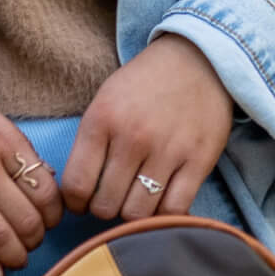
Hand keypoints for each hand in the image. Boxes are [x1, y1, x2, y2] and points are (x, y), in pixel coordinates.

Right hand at [0, 52, 65, 275]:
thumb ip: (11, 142)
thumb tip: (42, 175)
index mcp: (0, 137)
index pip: (43, 186)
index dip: (53, 211)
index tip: (51, 219)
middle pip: (25, 216)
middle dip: (37, 237)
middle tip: (35, 242)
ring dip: (14, 254)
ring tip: (18, 259)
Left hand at [63, 33, 234, 222]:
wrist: (199, 59)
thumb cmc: (144, 84)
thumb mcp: (105, 101)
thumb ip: (89, 143)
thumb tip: (77, 194)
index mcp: (102, 120)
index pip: (76, 185)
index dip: (75, 203)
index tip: (82, 202)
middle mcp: (133, 137)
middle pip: (105, 206)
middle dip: (104, 209)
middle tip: (112, 199)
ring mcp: (168, 150)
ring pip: (137, 213)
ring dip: (132, 215)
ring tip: (135, 200)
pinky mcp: (199, 161)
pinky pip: (174, 210)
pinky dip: (163, 216)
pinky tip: (160, 203)